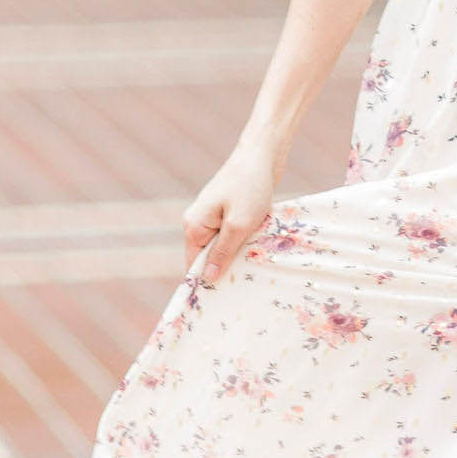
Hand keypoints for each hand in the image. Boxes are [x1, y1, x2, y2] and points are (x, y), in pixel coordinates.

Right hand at [185, 137, 281, 283]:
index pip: (194, 265)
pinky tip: (256, 248)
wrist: (262, 156)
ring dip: (236, 255)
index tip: (222, 301)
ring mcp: (211, 216)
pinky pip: (230, 236)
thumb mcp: (239, 225)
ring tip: (253, 267)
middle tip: (244, 286)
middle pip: (207, 258)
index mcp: (193, 226)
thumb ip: (222, 252)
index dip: (207, 282)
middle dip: (224, 269)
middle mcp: (197, 222)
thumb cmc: (250, 188)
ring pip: (221, 247)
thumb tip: (208, 279)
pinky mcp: (225, 212)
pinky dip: (242, 242)